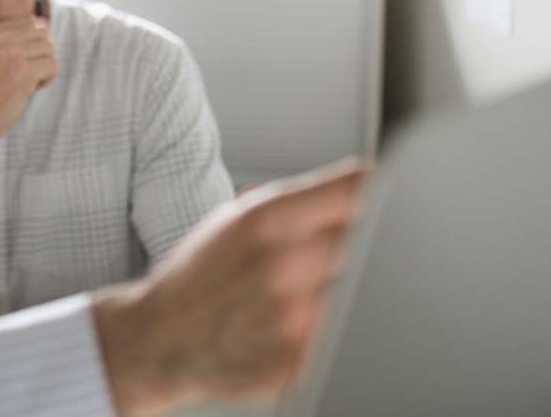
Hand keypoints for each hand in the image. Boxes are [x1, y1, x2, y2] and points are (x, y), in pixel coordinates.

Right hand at [0, 17, 56, 173]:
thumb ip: (16, 39)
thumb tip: (45, 23)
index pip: (29, 23)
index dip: (30, 47)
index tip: (13, 66)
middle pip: (42, 35)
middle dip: (39, 57)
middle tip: (21, 77)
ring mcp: (9, 53)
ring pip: (49, 49)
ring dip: (44, 69)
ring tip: (24, 84)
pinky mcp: (22, 70)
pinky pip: (53, 65)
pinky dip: (47, 80)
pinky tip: (29, 90)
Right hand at [91, 158, 366, 415]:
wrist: (160, 339)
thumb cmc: (202, 275)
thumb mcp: (239, 218)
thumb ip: (306, 202)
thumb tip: (375, 186)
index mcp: (265, 220)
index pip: (358, 191)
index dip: (381, 192)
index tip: (391, 196)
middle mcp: (280, 266)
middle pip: (372, 242)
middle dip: (372, 242)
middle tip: (363, 247)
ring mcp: (290, 319)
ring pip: (363, 292)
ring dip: (356, 288)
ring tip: (322, 289)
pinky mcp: (297, 363)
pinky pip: (345, 336)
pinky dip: (339, 328)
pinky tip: (307, 323)